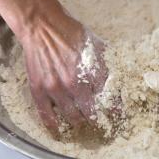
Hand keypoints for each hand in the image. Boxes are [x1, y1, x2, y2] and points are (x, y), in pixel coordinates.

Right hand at [19, 11, 107, 135]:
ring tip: (82, 122)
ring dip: (80, 122)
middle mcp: (76, 84)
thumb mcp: (97, 46)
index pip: (109, 101)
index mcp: (93, 73)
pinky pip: (46, 115)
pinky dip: (54, 127)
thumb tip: (118, 78)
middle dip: (98, 120)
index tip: (118, 118)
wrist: (43, 26)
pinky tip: (59, 132)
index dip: (115, 112)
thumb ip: (107, 65)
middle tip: (100, 122)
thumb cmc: (72, 33)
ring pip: (72, 117)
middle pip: (92, 114)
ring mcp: (56, 89)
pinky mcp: (39, 90)